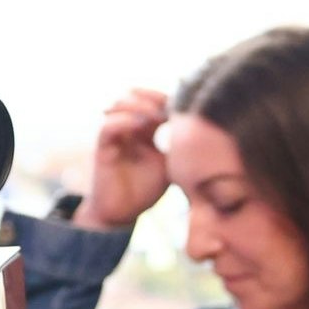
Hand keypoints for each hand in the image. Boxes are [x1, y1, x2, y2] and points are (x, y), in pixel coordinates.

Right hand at [76, 88, 171, 227]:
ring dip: (138, 104)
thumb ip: (179, 151)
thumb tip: (206, 140)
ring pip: (118, 104)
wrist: (121, 213)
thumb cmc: (144, 190)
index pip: (151, 101)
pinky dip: (124, 121)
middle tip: (168, 104)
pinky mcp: (102, 148)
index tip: (183, 104)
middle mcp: (125, 128)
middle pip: (132, 95)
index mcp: (142, 130)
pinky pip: (108, 126)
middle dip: (151, 95)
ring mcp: (113, 136)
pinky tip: (141, 125)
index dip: (165, 98)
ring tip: (156, 113)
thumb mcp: (169, 167)